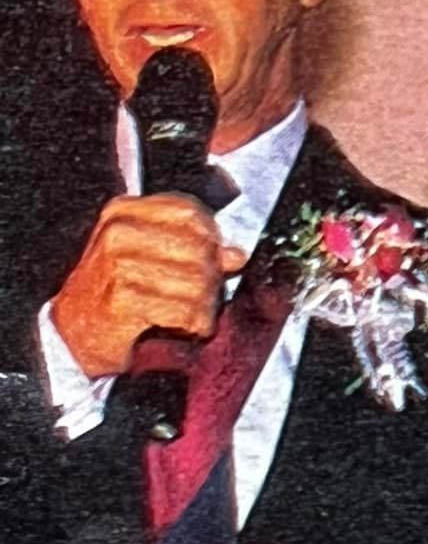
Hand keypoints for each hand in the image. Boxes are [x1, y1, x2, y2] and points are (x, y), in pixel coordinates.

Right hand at [48, 194, 248, 379]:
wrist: (76, 331)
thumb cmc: (116, 291)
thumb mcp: (146, 256)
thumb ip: (191, 247)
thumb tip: (236, 254)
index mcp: (123, 212)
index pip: (191, 212)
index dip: (214, 239)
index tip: (216, 259)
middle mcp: (118, 233)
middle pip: (201, 248)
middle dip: (213, 278)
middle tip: (202, 296)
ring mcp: (118, 265)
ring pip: (199, 282)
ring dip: (205, 306)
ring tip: (191, 314)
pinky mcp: (123, 300)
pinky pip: (187, 311)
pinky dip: (195, 324)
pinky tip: (184, 327)